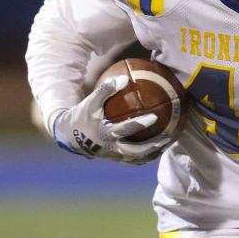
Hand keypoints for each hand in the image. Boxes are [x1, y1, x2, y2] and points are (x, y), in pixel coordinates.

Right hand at [50, 75, 170, 163]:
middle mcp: (112, 148)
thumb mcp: (90, 102)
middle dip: (154, 146)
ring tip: (168, 143)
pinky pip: (135, 159)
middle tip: (169, 137)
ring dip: (154, 152)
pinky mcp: (117, 159)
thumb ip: (106, 90)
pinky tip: (160, 147)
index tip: (154, 116)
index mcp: (105, 134)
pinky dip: (148, 155)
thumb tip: (125, 78)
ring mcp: (115, 156)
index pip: (125, 130)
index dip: (139, 124)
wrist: (70, 136)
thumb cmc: (82, 116)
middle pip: (136, 152)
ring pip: (138, 158)